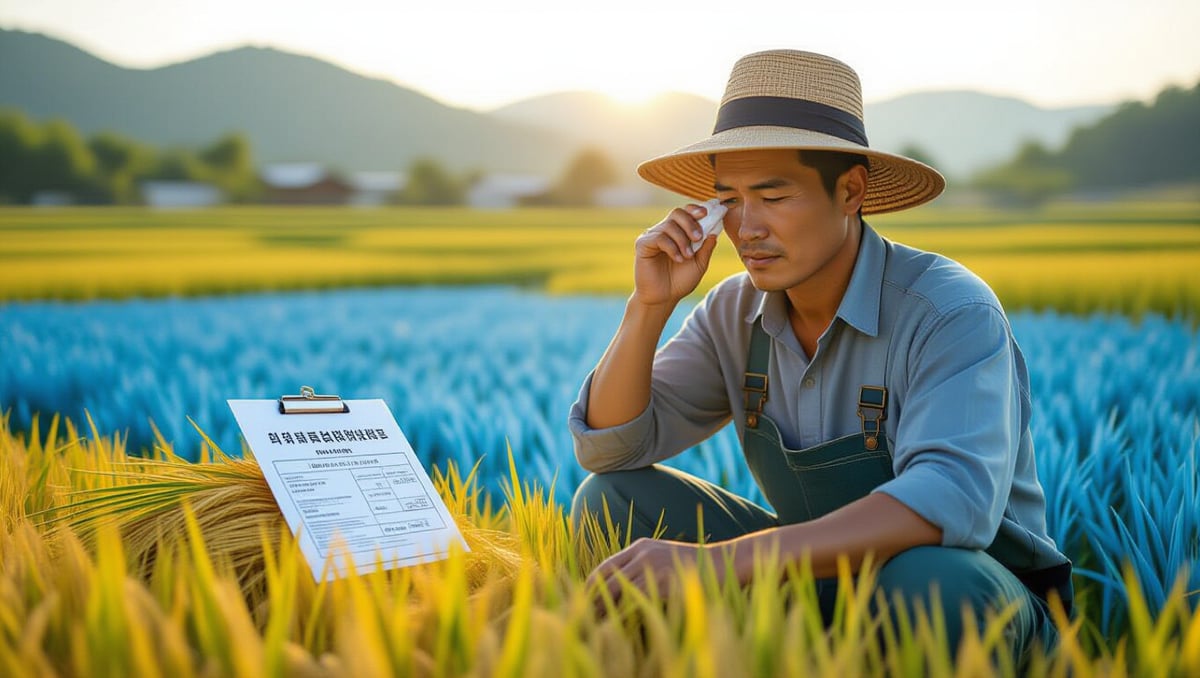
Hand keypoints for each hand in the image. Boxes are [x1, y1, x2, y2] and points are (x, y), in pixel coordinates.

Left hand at [586, 537, 721, 612]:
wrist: (725, 563)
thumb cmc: (696, 568)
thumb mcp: (665, 560)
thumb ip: (645, 568)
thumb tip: (624, 590)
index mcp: (641, 545)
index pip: (605, 566)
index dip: (591, 585)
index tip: (581, 602)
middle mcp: (642, 552)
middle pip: (605, 576)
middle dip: (590, 598)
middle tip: (580, 617)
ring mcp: (651, 564)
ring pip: (615, 588)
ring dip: (602, 608)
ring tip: (591, 625)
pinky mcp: (661, 579)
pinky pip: (633, 598)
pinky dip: (621, 612)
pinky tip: (615, 625)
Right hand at [632, 204, 719, 306]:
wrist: (663, 298)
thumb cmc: (680, 281)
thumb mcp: (699, 264)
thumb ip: (706, 248)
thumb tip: (715, 232)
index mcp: (678, 232)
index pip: (685, 212)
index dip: (695, 209)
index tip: (706, 213)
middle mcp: (664, 231)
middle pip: (677, 213)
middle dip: (690, 223)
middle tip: (698, 237)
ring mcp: (653, 237)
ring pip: (669, 225)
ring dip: (682, 240)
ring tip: (688, 256)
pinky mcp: (643, 244)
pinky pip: (659, 237)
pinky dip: (672, 247)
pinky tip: (678, 259)